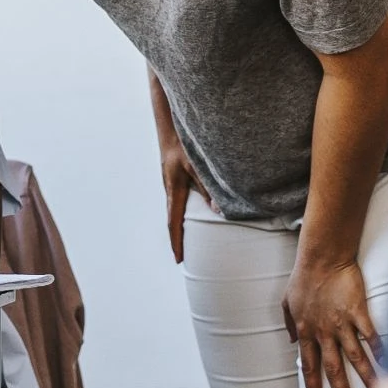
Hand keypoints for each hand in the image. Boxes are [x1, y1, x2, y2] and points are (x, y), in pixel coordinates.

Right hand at [161, 137, 208, 263]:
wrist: (170, 128)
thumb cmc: (183, 145)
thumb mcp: (197, 166)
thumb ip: (207, 187)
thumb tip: (217, 210)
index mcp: (174, 190)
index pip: (174, 222)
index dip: (177, 242)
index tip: (179, 259)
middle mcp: (170, 190)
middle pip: (172, 220)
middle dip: (177, 239)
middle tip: (182, 257)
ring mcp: (170, 184)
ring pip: (175, 210)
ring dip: (179, 226)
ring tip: (186, 241)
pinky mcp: (174, 178)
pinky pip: (178, 201)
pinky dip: (182, 213)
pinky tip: (191, 214)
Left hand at [282, 260, 377, 387]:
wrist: (321, 257)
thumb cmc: (303, 278)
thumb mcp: (287, 302)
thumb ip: (289, 324)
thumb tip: (291, 343)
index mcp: (306, 332)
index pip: (310, 367)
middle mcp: (324, 333)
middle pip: (333, 370)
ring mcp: (342, 323)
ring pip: (356, 358)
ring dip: (367, 379)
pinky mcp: (358, 311)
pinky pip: (370, 334)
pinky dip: (380, 349)